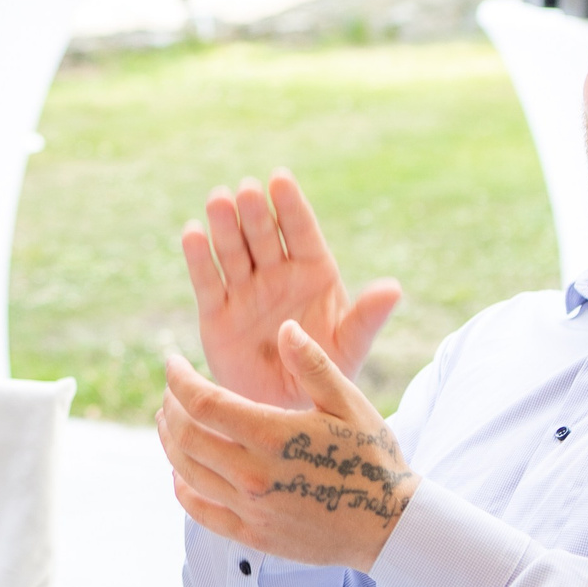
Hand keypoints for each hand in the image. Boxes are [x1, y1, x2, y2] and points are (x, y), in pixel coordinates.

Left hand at [157, 320, 416, 570]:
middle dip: (170, 407)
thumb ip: (313, 365)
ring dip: (169, 442)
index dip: (179, 379)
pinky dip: (182, 488)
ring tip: (168, 421)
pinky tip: (180, 473)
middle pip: (186, 436)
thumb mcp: (348, 403)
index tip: (172, 362)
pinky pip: (201, 511)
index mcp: (273, 436)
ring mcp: (251, 509)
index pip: (203, 402)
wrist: (390, 526)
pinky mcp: (253, 535)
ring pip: (187, 472)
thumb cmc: (372, 457)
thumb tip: (284, 327)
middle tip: (170, 392)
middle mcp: (253, 475)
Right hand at [181, 170, 400, 408]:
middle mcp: (276, 273)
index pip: (301, 232)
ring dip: (224, 225)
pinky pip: (207, 281)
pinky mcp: (216, 311)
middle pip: (263, 235)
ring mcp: (244, 289)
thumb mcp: (350, 346)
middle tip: (246, 190)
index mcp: (312, 272)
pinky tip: (193, 232)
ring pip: (232, 251)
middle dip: (255, 212)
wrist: (284, 407)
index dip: (290, 206)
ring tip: (218, 200)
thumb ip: (366, 317)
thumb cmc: (324, 370)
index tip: (279, 179)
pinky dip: (199, 257)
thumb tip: (394, 288)